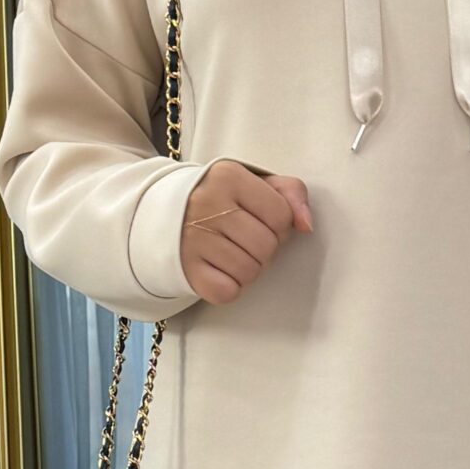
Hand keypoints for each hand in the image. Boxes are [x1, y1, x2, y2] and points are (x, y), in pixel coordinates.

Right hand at [181, 158, 312, 304]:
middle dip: (265, 249)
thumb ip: (291, 194)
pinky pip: (227, 291)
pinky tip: (219, 270)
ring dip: (248, 269)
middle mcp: (206, 204)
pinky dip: (229, 287)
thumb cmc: (221, 201)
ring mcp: (192, 238)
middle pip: (267, 246)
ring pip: (249, 271)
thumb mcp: (254, 184)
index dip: (280, 225)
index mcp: (228, 177)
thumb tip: (306, 225)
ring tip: (232, 253)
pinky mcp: (185, 268)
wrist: (163, 215)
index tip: (261, 221)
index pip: (281, 214)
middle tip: (245, 240)